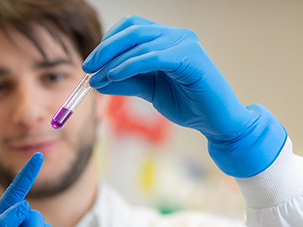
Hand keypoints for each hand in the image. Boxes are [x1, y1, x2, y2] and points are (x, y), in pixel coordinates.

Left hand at [82, 15, 285, 176]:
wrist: (216, 121)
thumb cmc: (186, 104)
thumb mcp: (147, 91)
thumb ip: (124, 82)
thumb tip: (95, 80)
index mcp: (166, 39)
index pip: (131, 27)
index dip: (108, 42)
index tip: (90, 63)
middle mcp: (176, 35)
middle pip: (132, 30)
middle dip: (105, 49)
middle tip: (87, 67)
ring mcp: (185, 43)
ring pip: (140, 42)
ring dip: (113, 60)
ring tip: (97, 78)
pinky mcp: (191, 57)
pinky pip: (153, 56)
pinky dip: (130, 64)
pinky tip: (114, 76)